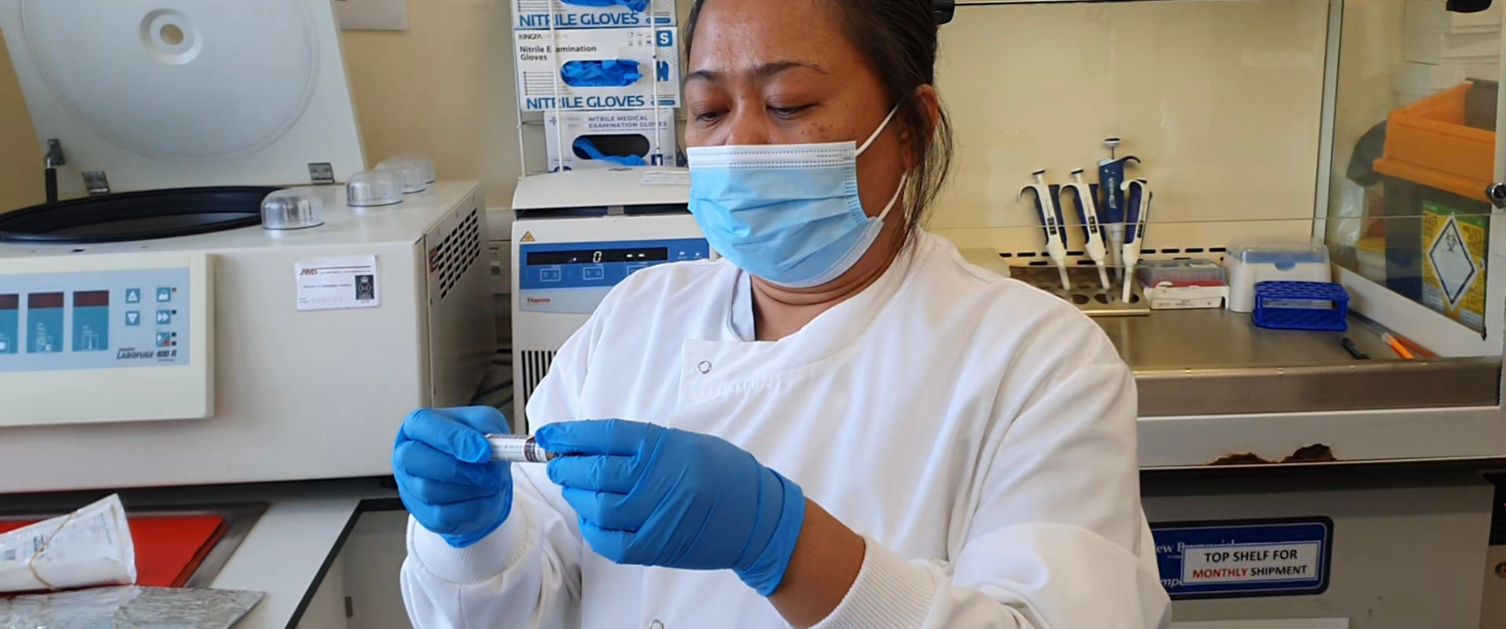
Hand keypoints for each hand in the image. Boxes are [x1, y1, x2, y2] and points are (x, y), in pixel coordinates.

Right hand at [392, 407, 512, 547]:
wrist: (484, 478)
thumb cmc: (477, 446)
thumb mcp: (487, 423)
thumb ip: (486, 426)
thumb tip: (486, 447)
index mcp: (418, 425)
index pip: (423, 424)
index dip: (454, 439)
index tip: (485, 451)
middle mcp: (406, 454)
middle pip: (417, 460)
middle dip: (460, 469)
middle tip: (491, 473)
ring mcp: (411, 487)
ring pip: (430, 490)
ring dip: (470, 489)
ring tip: (491, 483)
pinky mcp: (423, 514)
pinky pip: (442, 516)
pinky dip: (471, 508)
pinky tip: (484, 497)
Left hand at [536, 420, 805, 595]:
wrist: (758, 519)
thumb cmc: (725, 477)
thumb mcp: (686, 443)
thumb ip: (642, 445)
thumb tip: (591, 446)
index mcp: (665, 446)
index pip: (604, 435)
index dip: (569, 435)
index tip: (549, 436)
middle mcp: (658, 478)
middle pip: (593, 470)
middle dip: (565, 466)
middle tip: (557, 463)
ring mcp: (656, 515)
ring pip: (596, 506)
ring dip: (576, 496)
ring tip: (575, 488)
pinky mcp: (655, 546)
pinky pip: (608, 540)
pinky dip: (591, 528)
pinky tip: (591, 516)